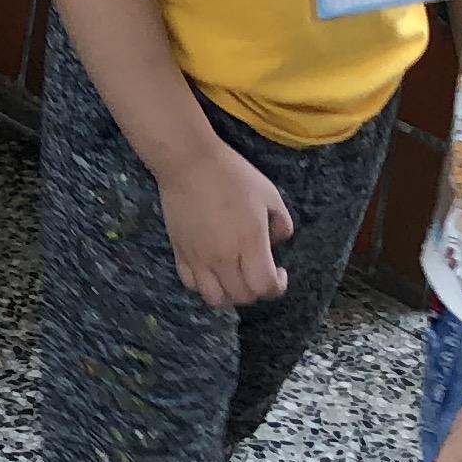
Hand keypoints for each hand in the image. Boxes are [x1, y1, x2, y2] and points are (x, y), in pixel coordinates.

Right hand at [166, 140, 295, 307]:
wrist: (188, 162)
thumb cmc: (232, 174)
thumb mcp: (270, 194)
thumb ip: (281, 224)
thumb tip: (276, 243)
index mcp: (249, 243)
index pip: (265, 287)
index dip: (277, 286)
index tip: (280, 272)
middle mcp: (223, 258)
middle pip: (242, 297)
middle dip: (257, 291)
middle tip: (260, 273)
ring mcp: (198, 258)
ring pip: (215, 298)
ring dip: (230, 294)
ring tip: (235, 278)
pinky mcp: (180, 252)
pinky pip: (191, 283)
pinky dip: (204, 284)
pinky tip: (212, 270)